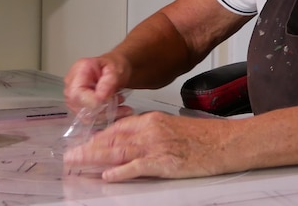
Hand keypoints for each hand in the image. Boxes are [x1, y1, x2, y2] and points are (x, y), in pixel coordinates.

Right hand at [63, 54, 129, 113]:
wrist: (114, 70)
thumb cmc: (114, 66)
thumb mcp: (116, 70)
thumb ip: (108, 82)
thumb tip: (101, 98)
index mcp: (78, 71)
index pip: (77, 94)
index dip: (92, 103)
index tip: (111, 101)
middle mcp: (71, 85)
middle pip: (80, 107)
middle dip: (103, 110)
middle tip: (121, 101)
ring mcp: (72, 97)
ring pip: (85, 116)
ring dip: (106, 115)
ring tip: (121, 104)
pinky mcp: (78, 107)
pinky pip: (89, 118)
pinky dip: (105, 117)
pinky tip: (116, 110)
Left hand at [63, 111, 227, 180]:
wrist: (227, 142)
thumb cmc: (205, 137)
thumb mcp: (173, 127)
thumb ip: (152, 133)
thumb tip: (134, 144)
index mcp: (153, 120)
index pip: (118, 127)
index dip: (98, 136)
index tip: (84, 143)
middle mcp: (151, 130)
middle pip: (113, 139)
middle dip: (89, 147)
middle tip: (70, 155)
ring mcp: (157, 146)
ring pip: (119, 151)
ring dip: (95, 157)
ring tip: (77, 163)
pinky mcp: (165, 162)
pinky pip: (138, 167)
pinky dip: (121, 172)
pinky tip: (108, 176)